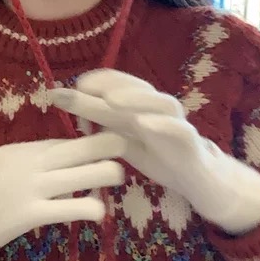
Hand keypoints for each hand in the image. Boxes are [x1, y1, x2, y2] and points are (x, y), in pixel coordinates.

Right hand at [0, 135, 125, 260]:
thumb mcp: (8, 162)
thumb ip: (35, 156)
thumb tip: (67, 150)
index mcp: (28, 149)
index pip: (69, 139)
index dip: (95, 137)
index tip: (115, 136)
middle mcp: (33, 163)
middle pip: (83, 148)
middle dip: (111, 145)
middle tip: (129, 146)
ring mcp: (33, 187)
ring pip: (85, 175)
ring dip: (107, 175)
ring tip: (118, 179)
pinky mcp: (32, 213)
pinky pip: (72, 208)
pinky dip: (92, 209)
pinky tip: (100, 212)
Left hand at [49, 70, 259, 235]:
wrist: (195, 178)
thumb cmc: (156, 153)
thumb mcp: (121, 138)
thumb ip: (98, 120)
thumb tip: (65, 101)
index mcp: (140, 107)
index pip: (119, 85)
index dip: (95, 82)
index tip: (67, 87)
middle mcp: (157, 109)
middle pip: (136, 88)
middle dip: (108, 84)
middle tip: (82, 85)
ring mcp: (175, 123)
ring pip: (160, 102)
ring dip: (135, 98)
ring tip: (111, 100)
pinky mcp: (189, 142)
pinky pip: (179, 129)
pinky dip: (162, 124)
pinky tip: (144, 123)